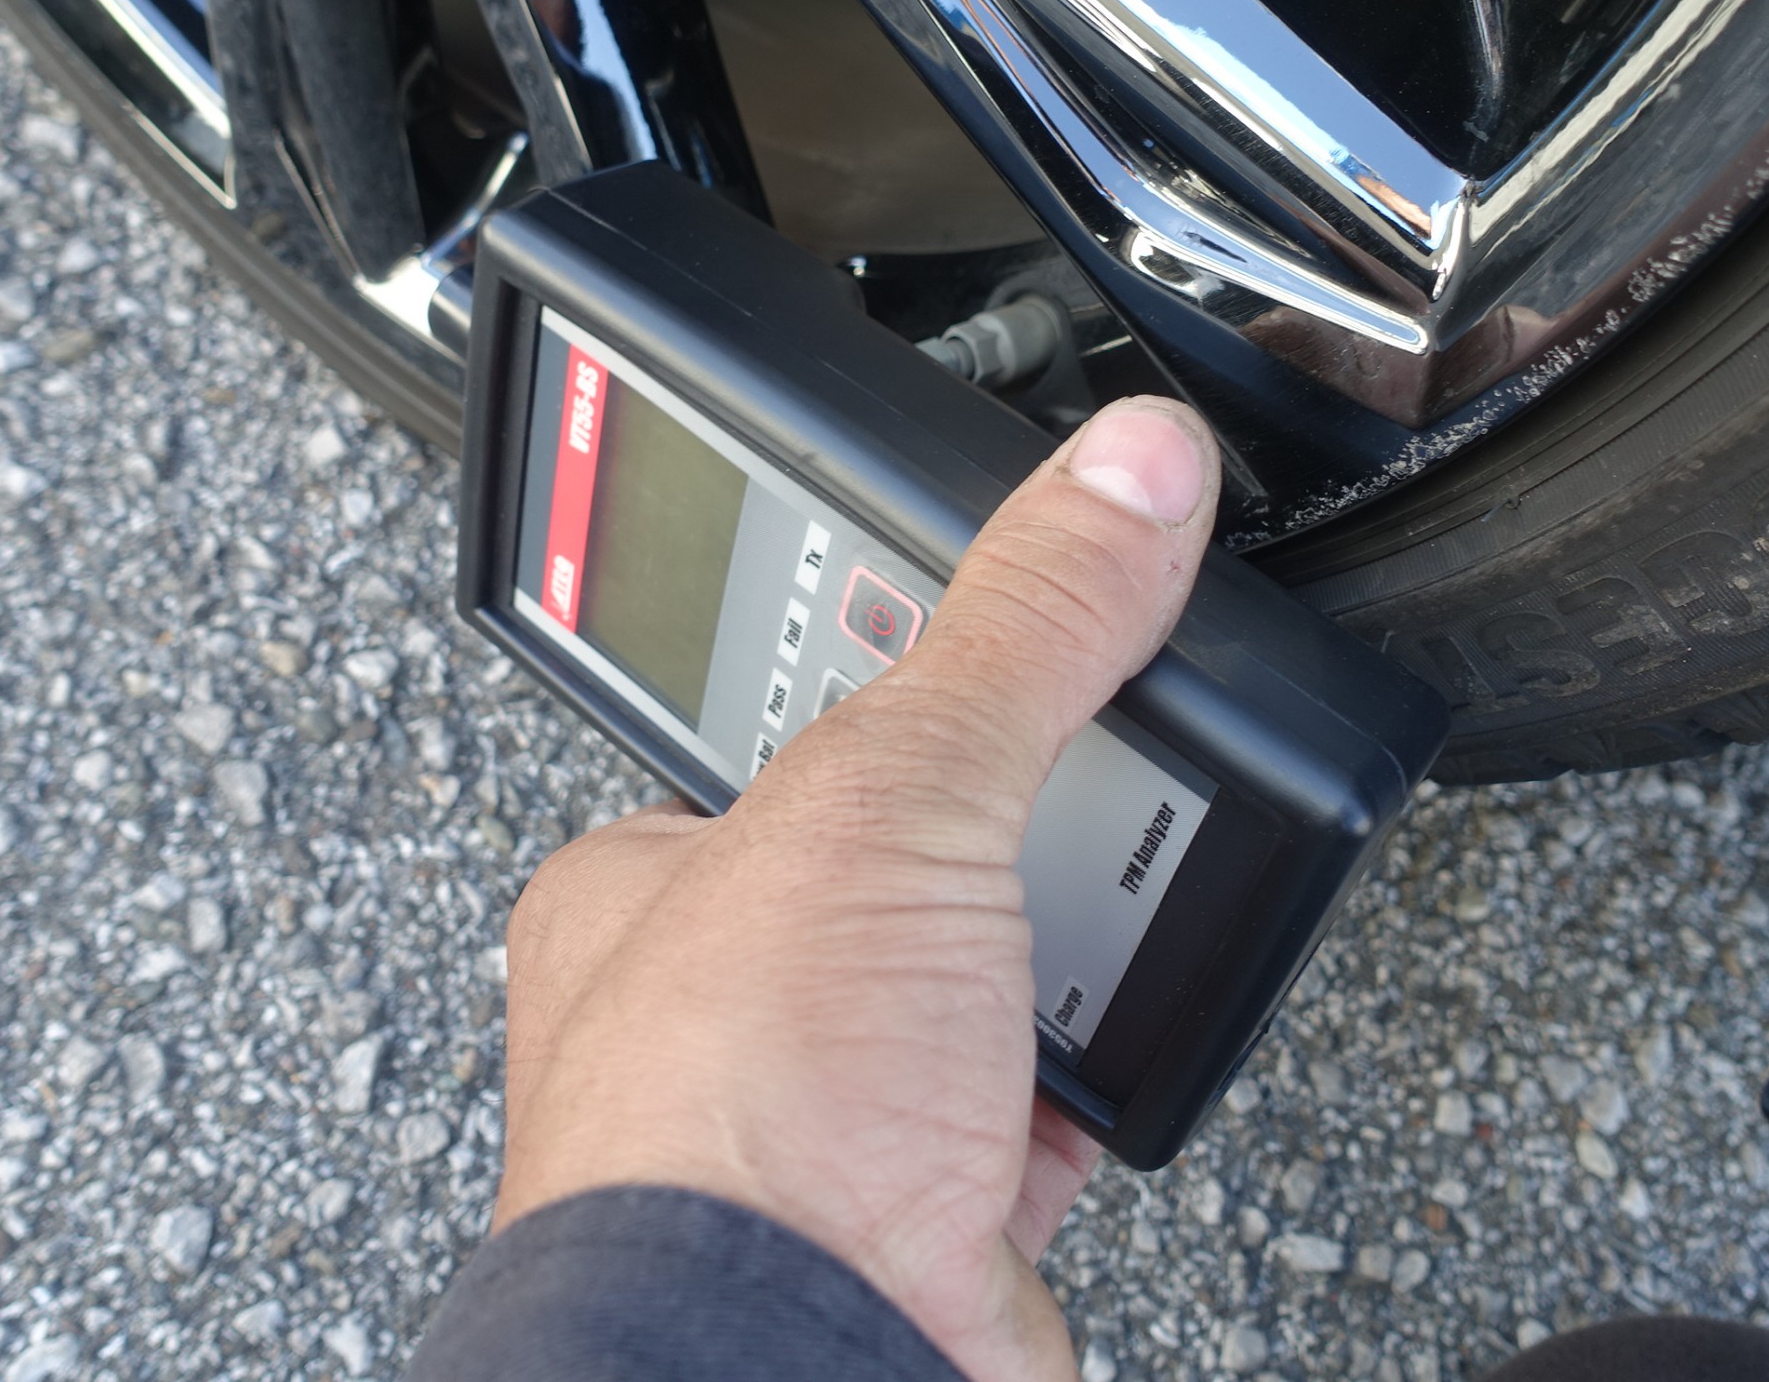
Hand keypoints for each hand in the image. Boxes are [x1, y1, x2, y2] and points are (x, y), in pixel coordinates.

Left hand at [485, 395, 1220, 1381]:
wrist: (798, 1375)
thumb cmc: (740, 1116)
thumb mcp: (895, 798)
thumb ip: (1021, 633)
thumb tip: (1124, 478)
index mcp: (644, 882)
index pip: (777, 731)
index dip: (891, 682)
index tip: (985, 642)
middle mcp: (713, 1007)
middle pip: (897, 859)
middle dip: (992, 837)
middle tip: (1067, 781)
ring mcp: (817, 1120)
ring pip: (970, 986)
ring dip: (1046, 962)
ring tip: (1095, 907)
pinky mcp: (918, 1220)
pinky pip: (1028, 1111)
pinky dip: (1079, 1083)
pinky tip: (1092, 1055)